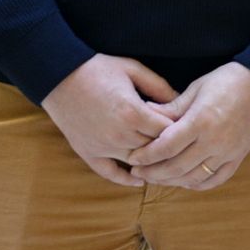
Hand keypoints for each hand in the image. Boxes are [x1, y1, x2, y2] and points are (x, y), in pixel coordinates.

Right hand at [41, 54, 178, 186]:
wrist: (59, 76)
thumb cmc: (98, 69)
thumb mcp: (133, 69)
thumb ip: (159, 86)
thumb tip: (181, 101)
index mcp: (133, 113)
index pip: (168, 131)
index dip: (181, 129)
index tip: (189, 126)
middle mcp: (119, 134)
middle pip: (155, 149)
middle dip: (170, 147)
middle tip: (184, 145)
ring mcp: (102, 147)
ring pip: (136, 163)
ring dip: (151, 163)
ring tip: (168, 162)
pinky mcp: (88, 153)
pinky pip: (109, 173)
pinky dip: (126, 179)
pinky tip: (140, 180)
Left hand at [125, 63, 249, 189]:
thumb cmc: (227, 80)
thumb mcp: (196, 88)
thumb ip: (171, 107)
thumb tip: (144, 113)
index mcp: (201, 121)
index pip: (166, 147)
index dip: (146, 155)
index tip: (133, 158)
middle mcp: (214, 140)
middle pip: (176, 166)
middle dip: (153, 172)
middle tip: (138, 171)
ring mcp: (228, 151)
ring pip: (193, 177)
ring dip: (171, 181)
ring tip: (156, 177)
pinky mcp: (238, 157)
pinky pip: (215, 180)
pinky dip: (197, 184)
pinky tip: (184, 180)